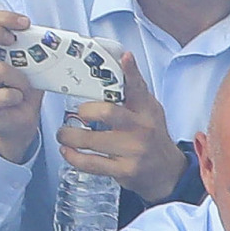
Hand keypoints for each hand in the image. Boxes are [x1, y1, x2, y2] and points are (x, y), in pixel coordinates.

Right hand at [0, 9, 41, 164]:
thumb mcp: (26, 65)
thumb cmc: (18, 91)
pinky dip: (17, 96)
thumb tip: (42, 37)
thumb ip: (27, 49)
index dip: (1, 17)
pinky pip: (4, 94)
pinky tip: (15, 100)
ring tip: (21, 87)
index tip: (24, 23)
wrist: (17, 123)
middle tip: (14, 40)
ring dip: (18, 78)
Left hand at [57, 53, 183, 201]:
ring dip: (70, 136)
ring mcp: (132, 151)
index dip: (131, 72)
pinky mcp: (123, 170)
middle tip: (78, 113)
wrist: (166, 172)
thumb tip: (122, 59)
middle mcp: (141, 129)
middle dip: (86, 111)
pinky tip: (67, 152)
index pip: (138, 88)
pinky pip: (91, 163)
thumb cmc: (152, 137)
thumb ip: (134, 90)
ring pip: (92, 140)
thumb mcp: (150, 110)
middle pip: (108, 112)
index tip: (124, 57)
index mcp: (147, 110)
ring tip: (63, 134)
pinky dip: (74, 158)